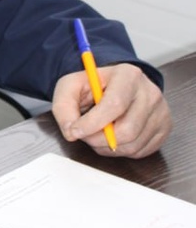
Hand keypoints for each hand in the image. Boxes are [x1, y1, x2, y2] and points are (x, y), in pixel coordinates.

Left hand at [53, 63, 171, 157]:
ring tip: (97, 133)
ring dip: (107, 147)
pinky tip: (112, 136)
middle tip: (85, 134)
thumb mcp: (70, 87)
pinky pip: (140, 151)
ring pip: (133, 145)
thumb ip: (64, 107)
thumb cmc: (94, 85)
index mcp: (128, 75)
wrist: (114, 85)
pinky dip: (121, 150)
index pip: (115, 105)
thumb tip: (71, 131)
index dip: (92, 123)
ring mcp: (160, 112)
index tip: (75, 131)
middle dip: (98, 139)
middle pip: (127, 130)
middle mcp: (149, 93)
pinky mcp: (163, 128)